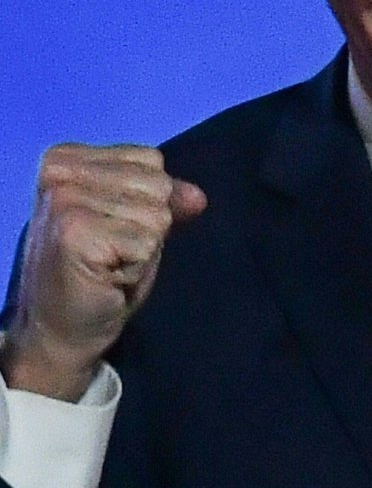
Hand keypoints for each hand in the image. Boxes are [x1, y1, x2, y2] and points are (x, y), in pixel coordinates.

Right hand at [0, 144, 205, 400]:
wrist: (60, 329)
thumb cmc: (97, 272)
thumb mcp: (133, 222)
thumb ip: (164, 199)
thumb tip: (197, 197)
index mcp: (66, 158)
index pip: (150, 159)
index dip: (146, 200)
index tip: (110, 227)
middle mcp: (59, 172)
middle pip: (158, 184)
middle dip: (148, 224)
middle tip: (111, 250)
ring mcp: (64, 201)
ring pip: (157, 213)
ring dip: (144, 247)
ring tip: (109, 262)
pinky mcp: (75, 233)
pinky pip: (148, 241)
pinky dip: (138, 266)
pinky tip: (108, 276)